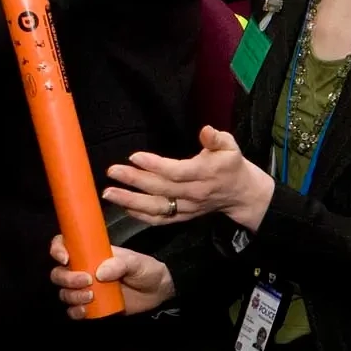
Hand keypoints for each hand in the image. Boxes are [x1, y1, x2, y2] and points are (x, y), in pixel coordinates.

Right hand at [51, 238, 174, 319]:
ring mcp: (86, 289)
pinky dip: (75, 311)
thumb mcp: (137, 262)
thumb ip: (121, 264)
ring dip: (72, 296)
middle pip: (59, 273)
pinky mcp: (90, 306)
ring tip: (91, 296)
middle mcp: (85, 270)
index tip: (66, 258)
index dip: (58, 249)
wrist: (157, 292)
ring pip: (64, 292)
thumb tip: (100, 272)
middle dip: (67, 278)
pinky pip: (72, 310)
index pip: (66, 245)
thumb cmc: (147, 270)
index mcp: (92, 253)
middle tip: (87, 281)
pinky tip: (86, 310)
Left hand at [104, 125, 274, 229]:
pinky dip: (140, 215)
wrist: (241, 193)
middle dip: (135, 181)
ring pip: (156, 208)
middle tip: (113, 172)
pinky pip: (159, 220)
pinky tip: (124, 206)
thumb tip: (205, 130)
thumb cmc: (231, 165)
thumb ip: (216, 138)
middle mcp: (195, 192)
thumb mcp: (230, 146)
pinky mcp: (183, 217)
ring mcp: (188, 207)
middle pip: (161, 189)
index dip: (155, 166)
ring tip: (109, 193)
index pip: (177, 172)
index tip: (134, 157)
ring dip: (131, 201)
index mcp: (206, 173)